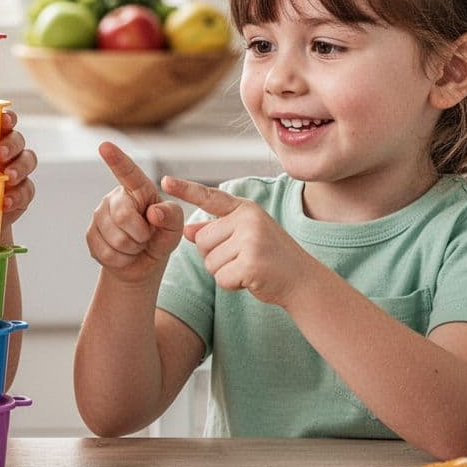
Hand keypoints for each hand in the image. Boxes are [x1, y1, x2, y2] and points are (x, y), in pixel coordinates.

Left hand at [0, 110, 36, 227]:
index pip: (4, 120)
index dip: (7, 117)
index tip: (3, 119)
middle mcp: (7, 152)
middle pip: (18, 138)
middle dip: (12, 143)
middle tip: (0, 154)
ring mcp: (17, 172)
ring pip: (28, 161)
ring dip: (20, 168)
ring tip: (7, 178)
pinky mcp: (22, 194)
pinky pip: (28, 190)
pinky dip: (18, 195)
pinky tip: (5, 202)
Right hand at [86, 142, 184, 283]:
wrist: (142, 264)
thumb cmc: (160, 239)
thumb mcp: (174, 228)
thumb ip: (172, 217)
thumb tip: (154, 212)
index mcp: (138, 190)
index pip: (128, 173)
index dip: (116, 159)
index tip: (105, 146)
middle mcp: (115, 198)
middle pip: (122, 215)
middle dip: (139, 234)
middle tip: (146, 238)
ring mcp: (100, 216)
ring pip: (114, 237)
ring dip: (131, 249)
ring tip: (135, 246)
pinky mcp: (90, 235)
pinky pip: (106, 252)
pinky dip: (121, 260)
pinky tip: (124, 254)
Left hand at [160, 176, 320, 306]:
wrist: (303, 280)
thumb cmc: (270, 258)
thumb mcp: (245, 237)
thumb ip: (216, 231)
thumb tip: (187, 230)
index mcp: (245, 209)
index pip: (210, 197)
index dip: (186, 189)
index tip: (164, 181)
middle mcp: (248, 219)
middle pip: (201, 240)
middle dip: (214, 256)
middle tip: (243, 258)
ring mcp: (251, 240)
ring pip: (209, 261)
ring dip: (224, 272)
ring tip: (249, 267)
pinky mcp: (251, 263)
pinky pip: (221, 278)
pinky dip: (232, 284)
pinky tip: (251, 279)